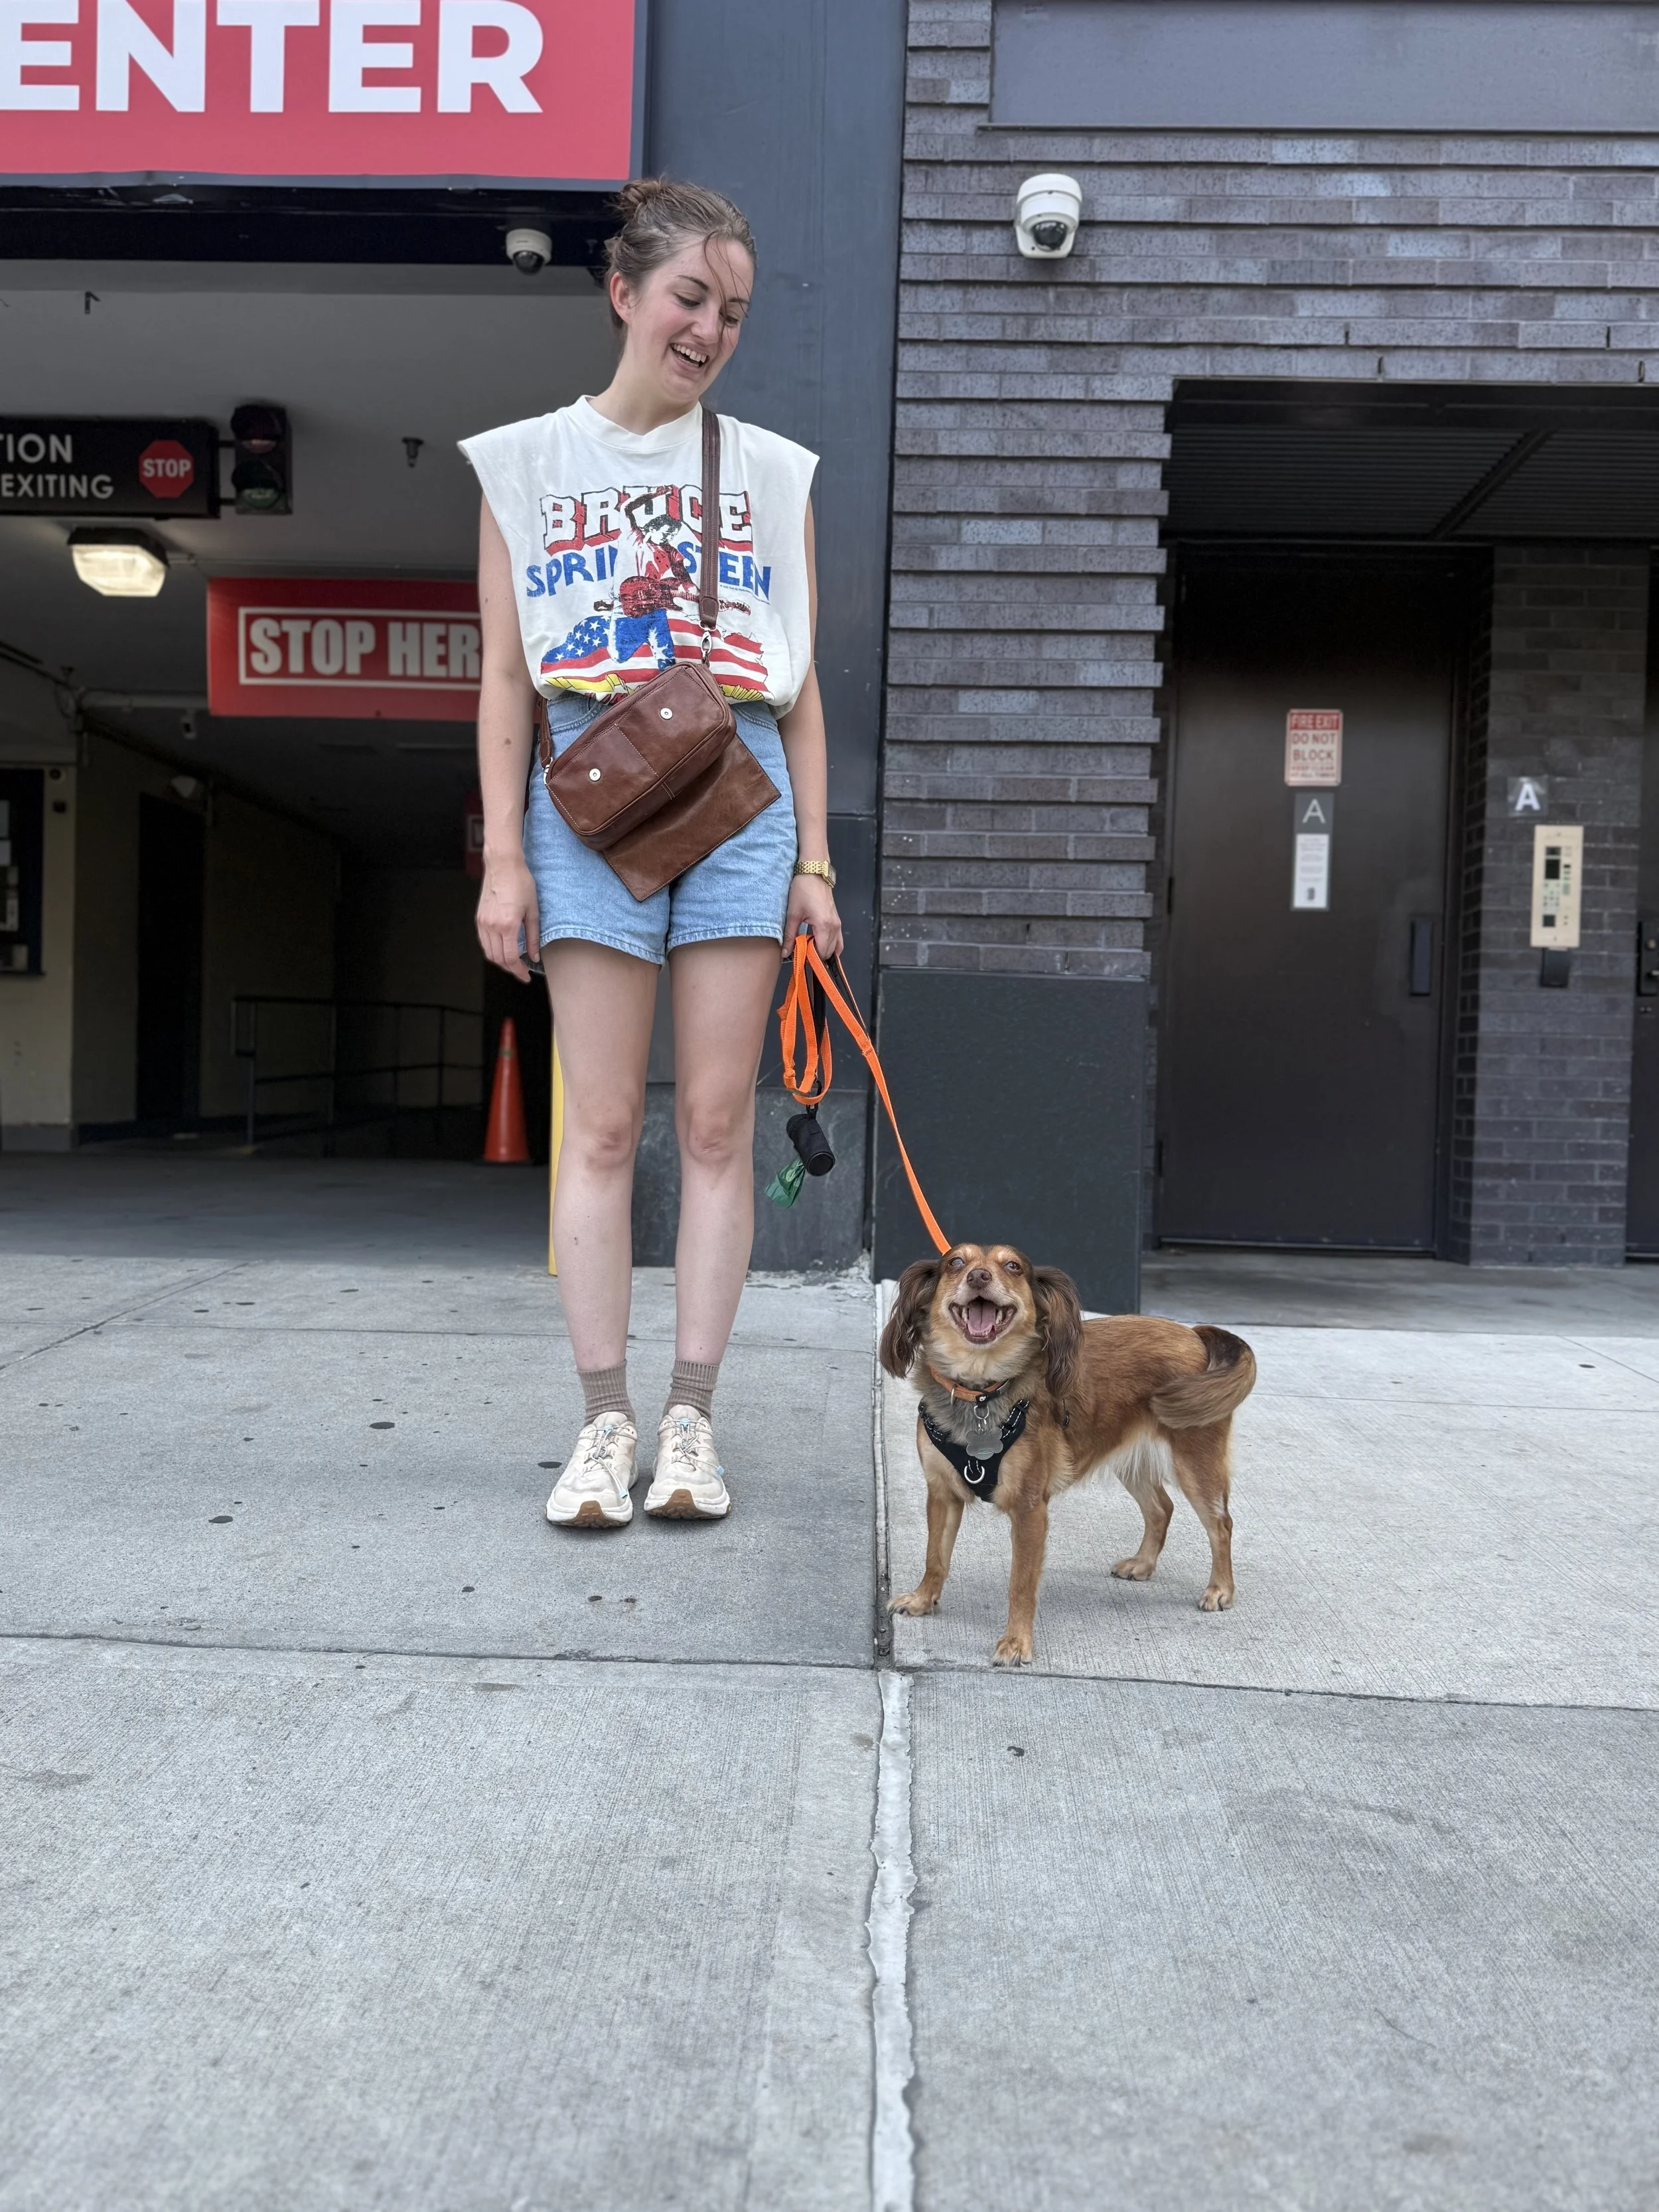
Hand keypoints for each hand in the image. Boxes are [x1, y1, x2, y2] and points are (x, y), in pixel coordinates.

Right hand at [476, 852, 540, 981]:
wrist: (503, 865)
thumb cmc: (520, 883)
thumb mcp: (533, 911)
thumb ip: (533, 937)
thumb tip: (534, 955)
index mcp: (507, 925)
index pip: (511, 958)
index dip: (519, 971)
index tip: (525, 976)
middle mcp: (492, 925)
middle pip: (498, 959)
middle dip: (510, 969)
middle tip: (521, 971)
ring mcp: (483, 922)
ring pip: (489, 952)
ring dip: (500, 961)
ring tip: (513, 962)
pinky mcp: (479, 918)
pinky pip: (484, 942)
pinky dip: (492, 950)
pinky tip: (502, 949)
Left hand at [783, 870, 842, 961]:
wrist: (813, 872)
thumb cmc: (803, 889)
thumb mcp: (792, 914)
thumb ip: (789, 936)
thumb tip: (785, 954)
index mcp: (824, 925)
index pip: (821, 953)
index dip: (811, 960)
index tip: (800, 961)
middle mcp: (834, 926)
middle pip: (829, 952)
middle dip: (816, 957)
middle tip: (802, 955)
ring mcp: (837, 923)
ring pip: (835, 947)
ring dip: (823, 951)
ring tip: (808, 950)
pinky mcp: (836, 920)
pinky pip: (837, 939)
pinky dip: (829, 945)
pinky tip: (816, 943)